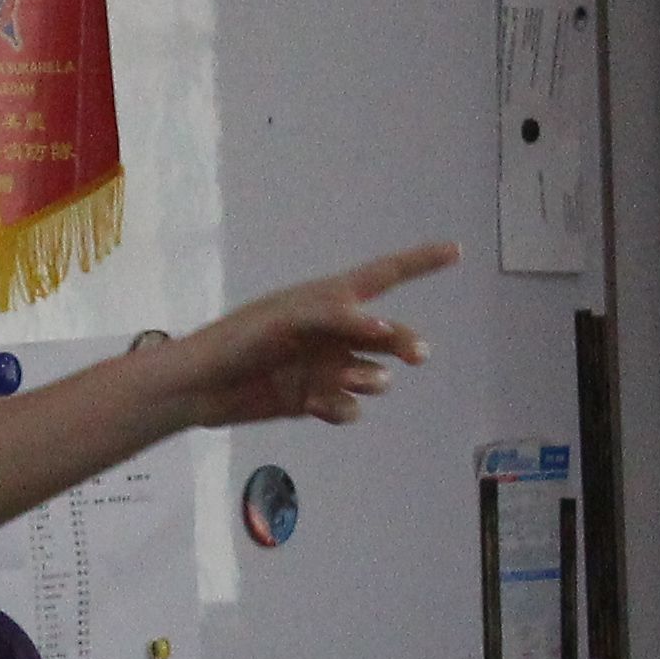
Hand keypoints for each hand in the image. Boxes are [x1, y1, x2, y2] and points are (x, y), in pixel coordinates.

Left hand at [163, 243, 455, 430]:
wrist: (202, 387)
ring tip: (354, 380)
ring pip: (374, 376)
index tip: (457, 250)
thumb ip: (338, 318)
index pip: (385, 275)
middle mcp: (334, 333)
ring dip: (371, 379)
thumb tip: (382, 326)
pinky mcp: (314, 400)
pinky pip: (348, 408)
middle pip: (390, 335)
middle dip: (404, 342)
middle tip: (415, 354)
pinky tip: (317, 404)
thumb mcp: (289, 318)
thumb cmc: (239, 339)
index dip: (421, 261)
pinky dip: (341, 408)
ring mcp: (326, 367)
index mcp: (329, 300)